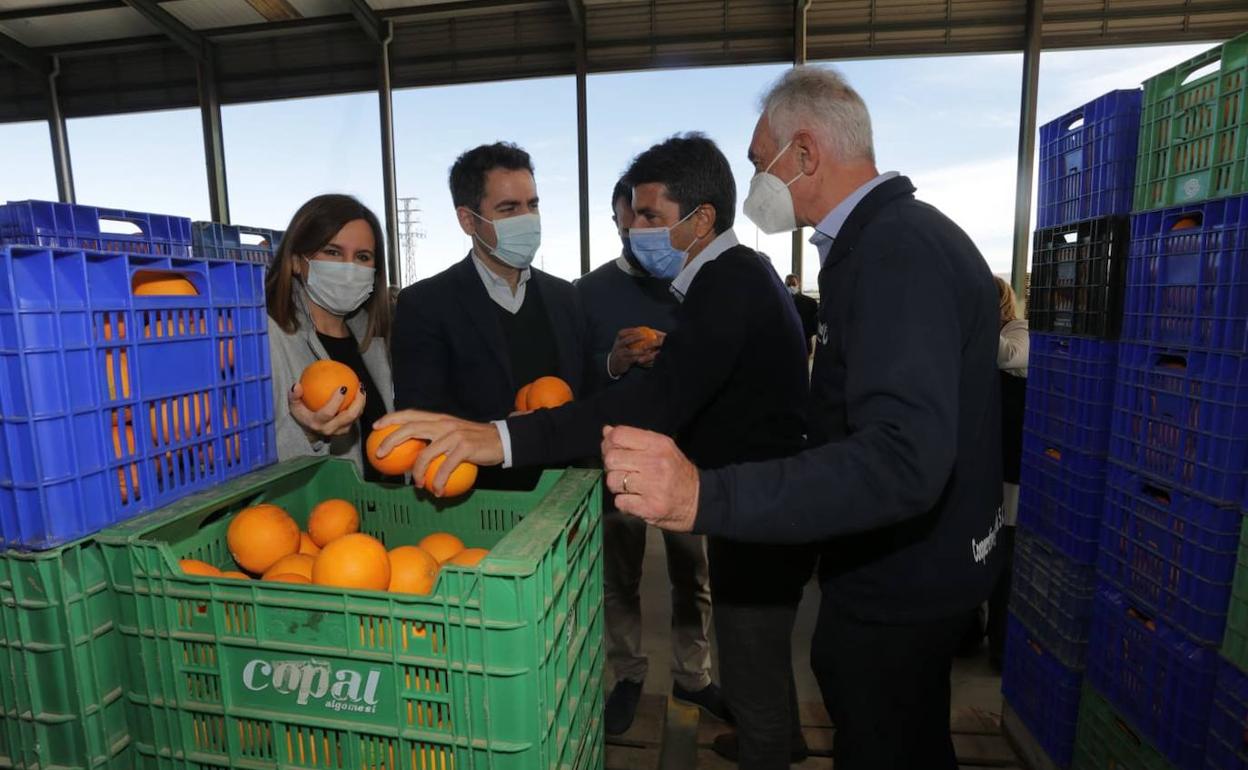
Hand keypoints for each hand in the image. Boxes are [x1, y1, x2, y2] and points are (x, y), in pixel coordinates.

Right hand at [289, 382, 365, 437]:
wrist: (309, 430)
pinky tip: (360, 393)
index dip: (337, 401)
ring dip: (361, 403)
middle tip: (359, 387)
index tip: (343, 387)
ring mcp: (340, 431)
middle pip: (348, 416)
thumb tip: (297, 386)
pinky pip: (356, 417)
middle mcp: (330, 429)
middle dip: (357, 402)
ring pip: (355, 417)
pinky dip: (360, 405)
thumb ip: (294, 396)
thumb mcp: (294, 405)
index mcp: (317, 423)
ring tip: (362, 389)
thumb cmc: (302, 414)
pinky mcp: (346, 429)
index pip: (328, 413)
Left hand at [373, 410, 504, 493]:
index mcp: (440, 419)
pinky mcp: (464, 448)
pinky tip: (437, 491)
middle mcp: (444, 424)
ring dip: (418, 472)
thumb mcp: (455, 434)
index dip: (392, 418)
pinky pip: (445, 468)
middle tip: (381, 455)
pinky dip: (438, 482)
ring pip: (426, 453)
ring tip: (417, 484)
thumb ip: (437, 438)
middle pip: (411, 429)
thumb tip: (416, 453)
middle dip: (392, 440)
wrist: (502, 441)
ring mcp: (454, 435)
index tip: (377, 427)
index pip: (411, 414)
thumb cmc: (477, 440)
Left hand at [601, 425, 698, 531]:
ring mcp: (652, 486)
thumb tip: (606, 431)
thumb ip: (634, 439)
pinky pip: (619, 501)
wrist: (699, 500)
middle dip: (612, 467)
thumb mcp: (661, 448)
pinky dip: (624, 502)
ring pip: (612, 481)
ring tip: (630, 487)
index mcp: (658, 444)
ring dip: (617, 486)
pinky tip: (636, 500)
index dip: (608, 443)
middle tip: (622, 471)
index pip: (619, 435)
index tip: (613, 451)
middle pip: (612, 459)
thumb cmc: (675, 472)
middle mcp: (655, 462)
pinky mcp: (649, 507)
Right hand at [608, 328, 664, 376]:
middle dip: (635, 338)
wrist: (614, 363)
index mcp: (618, 340)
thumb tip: (645, 330)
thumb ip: (631, 337)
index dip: (631, 331)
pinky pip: (632, 359)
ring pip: (630, 352)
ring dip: (639, 350)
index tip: (640, 330)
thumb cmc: (623, 350)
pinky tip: (645, 356)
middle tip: (644, 336)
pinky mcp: (623, 361)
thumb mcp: (623, 343)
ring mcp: (619, 354)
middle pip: (626, 341)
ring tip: (646, 348)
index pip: (623, 333)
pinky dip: (639, 357)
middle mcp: (617, 346)